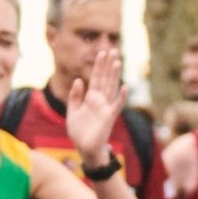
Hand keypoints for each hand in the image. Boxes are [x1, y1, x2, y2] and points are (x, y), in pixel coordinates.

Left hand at [65, 44, 125, 165]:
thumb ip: (75, 96)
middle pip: (105, 79)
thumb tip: (79, 80)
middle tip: (112, 50)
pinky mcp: (109, 118)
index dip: (98, 66)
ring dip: (114, 76)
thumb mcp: (72, 111)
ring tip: (117, 62)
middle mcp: (100, 100)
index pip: (96, 78)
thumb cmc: (79, 132)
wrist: (84, 148)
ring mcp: (105, 108)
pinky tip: (124, 87)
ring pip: (111, 88)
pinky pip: (116, 105)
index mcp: (91, 98)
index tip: (102, 53)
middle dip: (108, 65)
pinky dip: (121, 97)